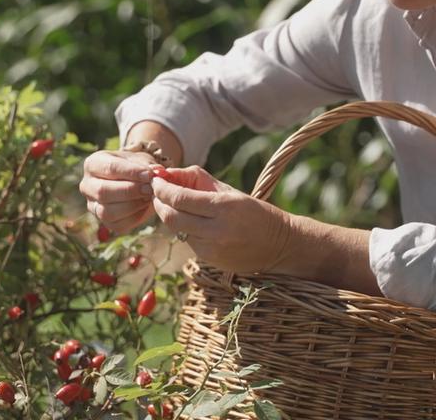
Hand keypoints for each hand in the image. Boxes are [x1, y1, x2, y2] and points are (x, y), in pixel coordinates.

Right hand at [80, 150, 155, 233]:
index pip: (109, 168)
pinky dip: (134, 217)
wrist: (137, 181)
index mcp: (93, 164)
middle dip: (130, 191)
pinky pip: (117, 225)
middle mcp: (87, 185)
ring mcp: (93, 206)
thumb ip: (148, 165)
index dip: (131, 172)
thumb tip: (155, 172)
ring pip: (107, 212)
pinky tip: (144, 207)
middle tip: (150, 189)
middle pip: (103, 191)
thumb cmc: (137, 167)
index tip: (149, 175)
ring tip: (148, 197)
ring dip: (132, 205)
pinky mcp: (104, 222)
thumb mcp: (141, 160)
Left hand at [150, 165, 295, 273]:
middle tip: (158, 194)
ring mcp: (212, 248)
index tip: (156, 181)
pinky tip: (193, 223)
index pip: (179, 198)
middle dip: (159, 204)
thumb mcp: (228, 190)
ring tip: (176, 206)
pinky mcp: (210, 260)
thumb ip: (196, 179)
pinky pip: (188, 242)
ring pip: (177, 230)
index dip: (162, 189)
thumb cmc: (253, 211)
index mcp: (224, 207)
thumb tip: (167, 174)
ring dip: (170, 217)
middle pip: (171, 217)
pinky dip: (184, 230)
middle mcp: (217, 230)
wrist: (279, 244)